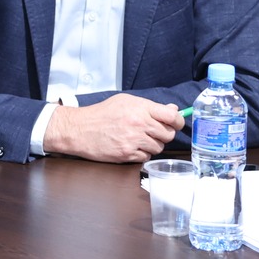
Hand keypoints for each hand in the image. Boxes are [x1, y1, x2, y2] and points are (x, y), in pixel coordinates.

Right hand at [41, 94, 184, 162]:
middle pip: (168, 134)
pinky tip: (131, 146)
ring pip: (158, 147)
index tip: (176, 123)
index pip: (172, 117)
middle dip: (164, 134)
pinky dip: (142, 153)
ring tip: (139, 138)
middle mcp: (139, 124)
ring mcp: (133, 141)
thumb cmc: (102, 114)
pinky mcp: (127, 154)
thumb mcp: (126, 102)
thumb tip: (173, 110)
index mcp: (140, 109)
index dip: (178, 121)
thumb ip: (150, 106)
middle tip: (153, 131)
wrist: (80, 129)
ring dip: (153, 144)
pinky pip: (146, 157)